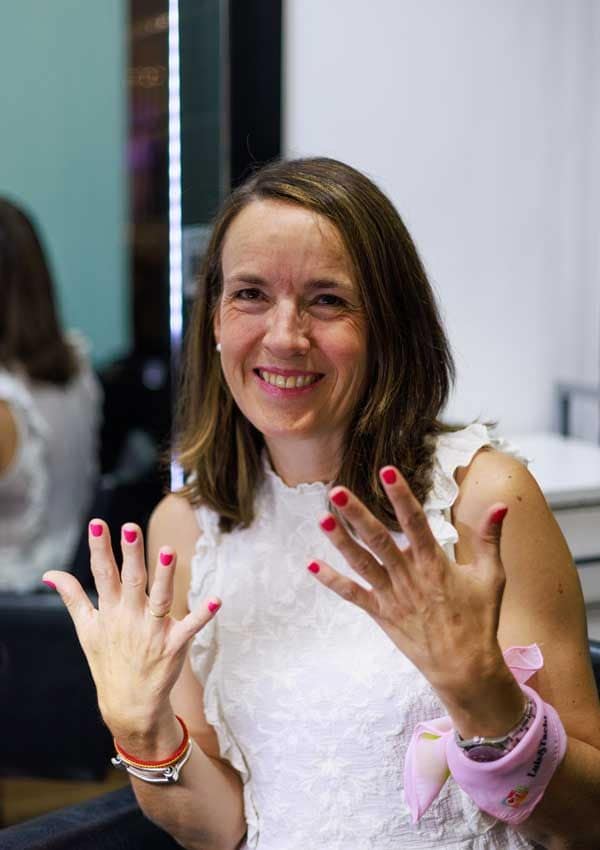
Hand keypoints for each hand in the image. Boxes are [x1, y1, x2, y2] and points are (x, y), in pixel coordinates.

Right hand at [43, 520, 219, 741]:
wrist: (128, 704)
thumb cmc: (108, 660)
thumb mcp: (86, 629)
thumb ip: (72, 597)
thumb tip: (49, 574)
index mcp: (110, 611)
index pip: (103, 574)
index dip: (100, 548)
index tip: (98, 524)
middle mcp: (130, 618)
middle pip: (131, 581)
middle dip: (131, 554)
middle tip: (131, 528)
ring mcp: (152, 632)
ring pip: (159, 599)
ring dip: (164, 576)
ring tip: (168, 551)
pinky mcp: (174, 645)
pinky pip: (190, 627)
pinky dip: (203, 615)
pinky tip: (215, 600)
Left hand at [309, 466, 513, 709]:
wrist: (465, 668)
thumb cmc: (480, 619)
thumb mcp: (492, 577)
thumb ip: (491, 538)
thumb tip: (502, 505)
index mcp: (434, 564)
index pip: (415, 522)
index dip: (401, 496)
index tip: (387, 471)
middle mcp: (409, 577)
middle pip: (379, 540)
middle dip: (357, 515)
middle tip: (338, 490)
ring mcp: (392, 596)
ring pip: (361, 563)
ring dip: (340, 541)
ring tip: (322, 518)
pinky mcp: (381, 614)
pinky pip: (352, 595)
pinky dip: (331, 581)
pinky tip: (310, 565)